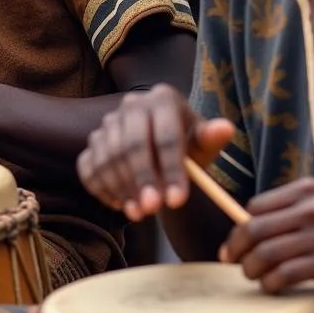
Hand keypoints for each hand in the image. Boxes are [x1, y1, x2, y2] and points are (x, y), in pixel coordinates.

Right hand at [77, 84, 234, 219]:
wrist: (161, 148)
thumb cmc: (187, 146)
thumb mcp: (204, 144)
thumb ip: (212, 139)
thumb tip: (225, 128)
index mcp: (163, 98)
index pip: (165, 135)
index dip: (171, 169)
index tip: (178, 200)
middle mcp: (131, 104)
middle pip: (132, 144)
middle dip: (142, 179)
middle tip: (153, 209)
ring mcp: (108, 122)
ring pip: (108, 157)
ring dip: (122, 188)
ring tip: (140, 214)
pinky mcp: (92, 142)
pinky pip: (89, 166)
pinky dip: (100, 188)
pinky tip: (119, 205)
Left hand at [220, 177, 313, 293]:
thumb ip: (292, 208)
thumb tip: (252, 227)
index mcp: (305, 189)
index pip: (255, 206)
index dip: (240, 226)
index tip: (235, 242)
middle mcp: (309, 208)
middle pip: (254, 228)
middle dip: (236, 248)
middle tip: (230, 260)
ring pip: (267, 253)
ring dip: (251, 268)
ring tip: (251, 275)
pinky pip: (286, 274)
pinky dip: (272, 282)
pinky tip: (271, 286)